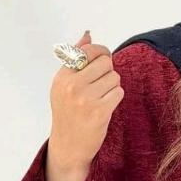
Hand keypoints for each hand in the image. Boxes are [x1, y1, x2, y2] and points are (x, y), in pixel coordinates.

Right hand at [48, 30, 123, 170]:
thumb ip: (75, 59)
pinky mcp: (99, 111)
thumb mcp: (64, 85)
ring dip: (113, 86)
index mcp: (62, 76)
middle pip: (105, 62)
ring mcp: (85, 99)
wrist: (68, 146)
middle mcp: (72, 85)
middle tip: (102, 84)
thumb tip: (88, 35)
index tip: (104, 60)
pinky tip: (106, 106)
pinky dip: (116, 98)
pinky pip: (118, 92)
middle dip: (108, 71)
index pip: (88, 51)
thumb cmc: (68, 114)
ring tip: (102, 97)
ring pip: (114, 77)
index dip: (101, 53)